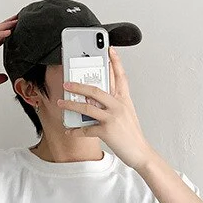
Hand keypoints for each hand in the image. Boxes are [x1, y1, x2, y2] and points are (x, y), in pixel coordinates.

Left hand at [56, 46, 153, 170]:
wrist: (140, 152)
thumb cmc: (132, 135)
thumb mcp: (127, 114)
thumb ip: (114, 104)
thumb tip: (96, 99)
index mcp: (124, 100)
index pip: (120, 76)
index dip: (115, 61)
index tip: (109, 49)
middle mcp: (119, 106)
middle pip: (96, 89)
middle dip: (78, 85)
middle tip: (67, 83)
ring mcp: (112, 117)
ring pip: (87, 107)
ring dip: (71, 104)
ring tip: (62, 103)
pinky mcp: (107, 131)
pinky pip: (86, 129)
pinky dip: (76, 130)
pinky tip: (70, 131)